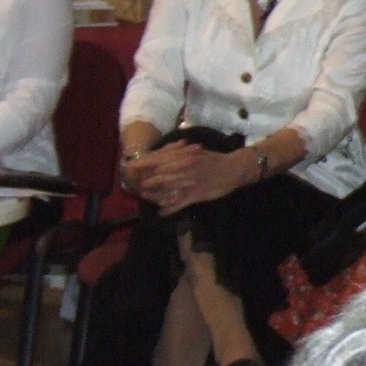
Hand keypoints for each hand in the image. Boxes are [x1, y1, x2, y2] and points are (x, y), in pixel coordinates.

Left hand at [137, 141, 251, 212]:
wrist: (235, 168)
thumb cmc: (214, 159)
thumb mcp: (195, 151)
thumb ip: (178, 152)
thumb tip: (161, 153)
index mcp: (183, 156)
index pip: (157, 159)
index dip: (143, 165)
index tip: (130, 168)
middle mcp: (184, 168)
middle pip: (158, 176)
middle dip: (146, 182)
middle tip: (138, 186)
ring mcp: (189, 182)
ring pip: (166, 190)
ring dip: (154, 196)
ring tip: (146, 198)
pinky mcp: (196, 194)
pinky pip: (179, 203)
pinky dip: (170, 209)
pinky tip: (162, 213)